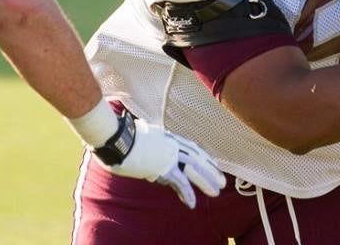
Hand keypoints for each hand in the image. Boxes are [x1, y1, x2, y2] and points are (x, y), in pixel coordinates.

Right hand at [95, 112, 225, 208]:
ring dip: (206, 181)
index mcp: (168, 137)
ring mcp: (169, 154)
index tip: (213, 164)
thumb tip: (148, 142)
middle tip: (222, 181)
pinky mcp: (163, 166)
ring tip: (216, 192)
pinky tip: (192, 203)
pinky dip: (187, 192)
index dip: (204, 157)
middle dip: (211, 170)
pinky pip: (180, 181)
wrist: (117, 137)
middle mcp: (172, 144)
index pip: (192, 147)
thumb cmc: (123, 136)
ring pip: (194, 169)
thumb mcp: (142, 135)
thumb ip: (150, 140)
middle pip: (198, 157)